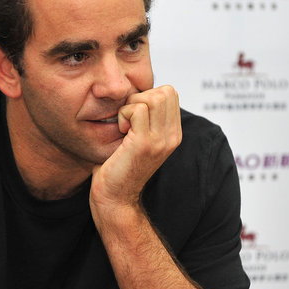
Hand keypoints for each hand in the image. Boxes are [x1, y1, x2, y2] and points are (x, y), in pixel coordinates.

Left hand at [90, 85, 181, 210]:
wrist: (115, 197)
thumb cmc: (119, 165)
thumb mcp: (139, 138)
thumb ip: (146, 118)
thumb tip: (139, 92)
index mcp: (173, 134)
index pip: (170, 93)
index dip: (147, 95)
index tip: (134, 116)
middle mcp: (172, 136)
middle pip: (166, 91)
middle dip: (141, 96)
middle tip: (128, 118)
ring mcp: (160, 140)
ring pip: (153, 97)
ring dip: (131, 105)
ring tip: (125, 125)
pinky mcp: (144, 143)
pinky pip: (137, 109)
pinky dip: (123, 114)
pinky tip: (120, 131)